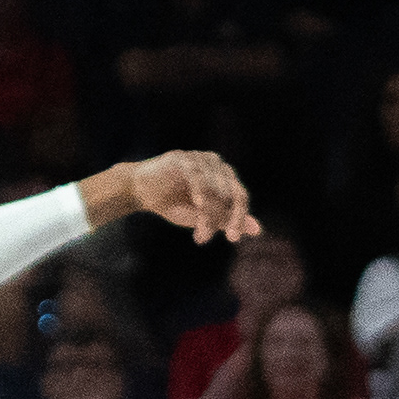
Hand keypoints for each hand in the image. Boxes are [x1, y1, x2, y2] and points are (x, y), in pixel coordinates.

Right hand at [118, 149, 255, 244]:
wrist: (140, 190)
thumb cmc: (173, 202)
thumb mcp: (202, 216)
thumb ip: (227, 219)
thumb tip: (258, 230)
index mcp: (225, 177)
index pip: (240, 197)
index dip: (240, 218)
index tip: (233, 239)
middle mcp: (217, 165)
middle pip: (231, 194)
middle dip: (221, 220)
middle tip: (206, 238)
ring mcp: (201, 159)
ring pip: (215, 190)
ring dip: (209, 216)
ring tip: (199, 235)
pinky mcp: (183, 159)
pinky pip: (198, 177)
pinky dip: (201, 193)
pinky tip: (199, 207)